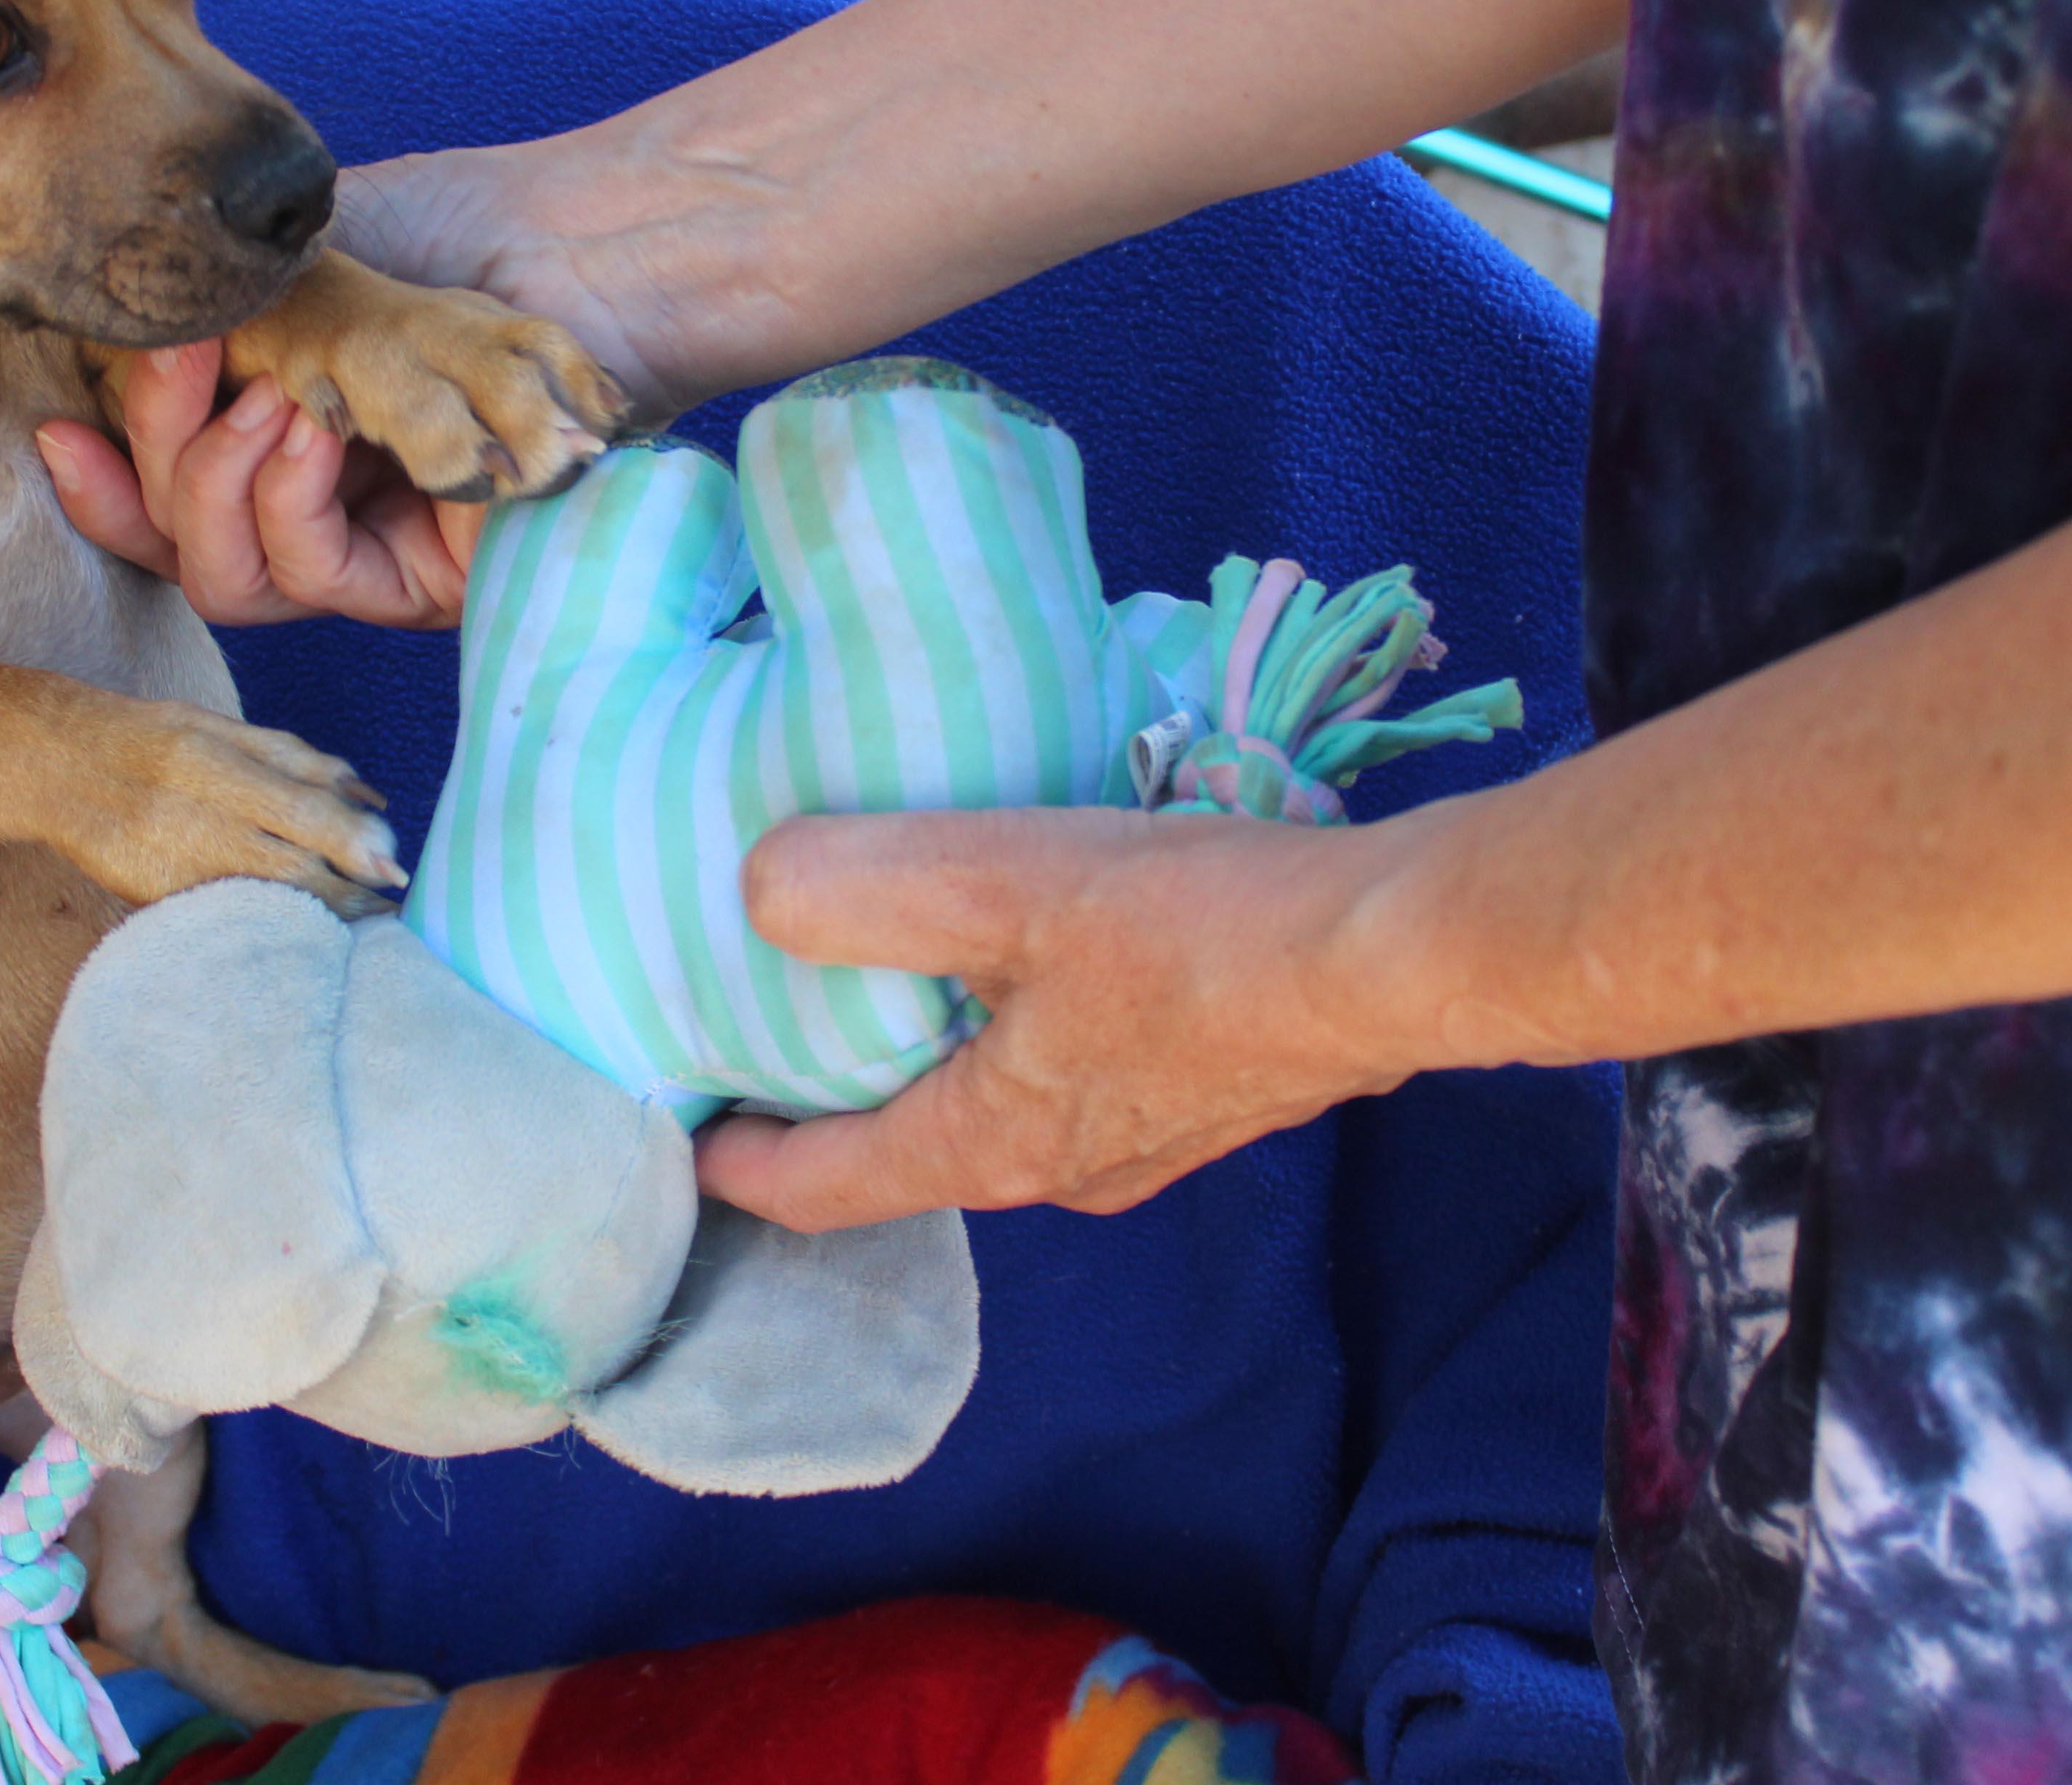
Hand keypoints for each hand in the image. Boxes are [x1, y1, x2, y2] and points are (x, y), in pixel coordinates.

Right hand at [42, 146, 708, 626]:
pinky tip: (319, 434)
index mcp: (283, 432)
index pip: (164, 498)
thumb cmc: (458, 228)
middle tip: (177, 361)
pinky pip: (312, 579)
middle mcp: (326, 502)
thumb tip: (105, 364)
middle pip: (181, 544)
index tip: (60, 431)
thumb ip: (208, 319)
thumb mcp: (302, 262)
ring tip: (272, 401)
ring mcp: (378, 547)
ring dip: (217, 483)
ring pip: (231, 578)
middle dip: (153, 456)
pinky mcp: (432, 583)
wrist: (582, 243)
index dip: (104, 486)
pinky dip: (291, 502)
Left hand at [695, 804, 1441, 1229]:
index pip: (825, 1189)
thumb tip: (757, 891)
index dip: (738, 1165)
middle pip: (909, 1154)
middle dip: (831, 1109)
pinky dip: (1018, 1038)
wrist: (1396, 951)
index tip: (675, 1128)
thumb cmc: (1197, 929)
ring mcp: (1147, 1143)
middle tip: (765, 1035)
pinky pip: (1076, 1079)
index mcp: (992, 1146)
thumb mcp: (1001, 881)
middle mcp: (1064, 1174)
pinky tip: (1032, 963)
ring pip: (998, 1114)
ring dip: (932, 1065)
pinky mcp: (1209, 1093)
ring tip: (888, 985)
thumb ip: (865, 888)